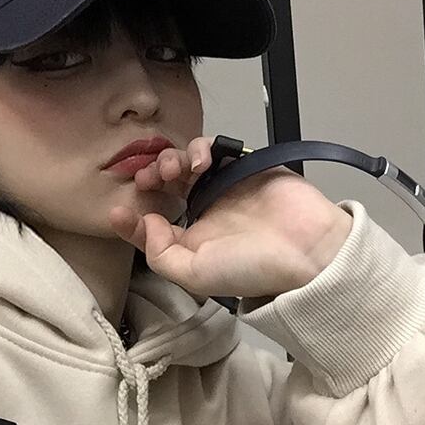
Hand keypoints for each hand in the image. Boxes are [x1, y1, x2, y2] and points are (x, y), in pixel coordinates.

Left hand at [108, 136, 353, 297]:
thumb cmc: (252, 269)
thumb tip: (145, 225)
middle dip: (149, 178)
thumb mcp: (195, 276)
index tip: (117, 210)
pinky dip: (200, 149)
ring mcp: (223, 187)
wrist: (307, 251)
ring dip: (171, 160)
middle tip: (148, 179)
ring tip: (175, 169)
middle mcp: (204, 213)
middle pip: (163, 186)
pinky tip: (200, 162)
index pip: (150, 226)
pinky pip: (213, 148)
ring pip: (184, 162)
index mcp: (192, 242)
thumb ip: (161, 256)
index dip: (130, 219)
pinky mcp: (242, 165)